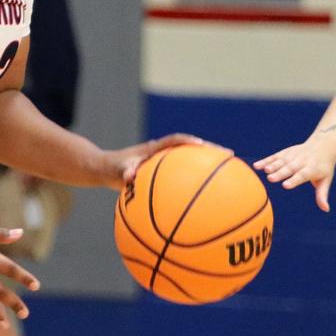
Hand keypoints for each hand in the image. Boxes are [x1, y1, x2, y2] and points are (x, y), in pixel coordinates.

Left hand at [103, 134, 228, 190]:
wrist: (106, 169)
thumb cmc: (112, 169)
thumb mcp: (117, 171)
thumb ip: (125, 172)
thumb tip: (130, 177)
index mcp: (154, 149)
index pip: (175, 140)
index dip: (189, 142)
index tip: (203, 146)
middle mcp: (163, 152)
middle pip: (191, 147)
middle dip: (210, 150)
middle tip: (229, 156)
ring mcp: (166, 160)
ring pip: (191, 159)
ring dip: (208, 163)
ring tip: (229, 172)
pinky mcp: (165, 171)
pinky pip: (185, 173)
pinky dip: (196, 179)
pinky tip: (208, 195)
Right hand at [254, 135, 335, 211]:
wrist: (323, 145)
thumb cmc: (323, 167)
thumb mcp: (326, 180)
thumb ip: (322, 194)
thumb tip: (326, 209)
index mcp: (312, 169)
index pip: (302, 175)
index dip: (294, 180)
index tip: (285, 185)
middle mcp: (301, 161)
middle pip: (289, 168)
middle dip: (280, 173)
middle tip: (271, 179)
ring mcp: (293, 156)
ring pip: (281, 161)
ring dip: (272, 165)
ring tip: (264, 171)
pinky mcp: (286, 152)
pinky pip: (275, 157)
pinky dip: (266, 161)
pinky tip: (257, 166)